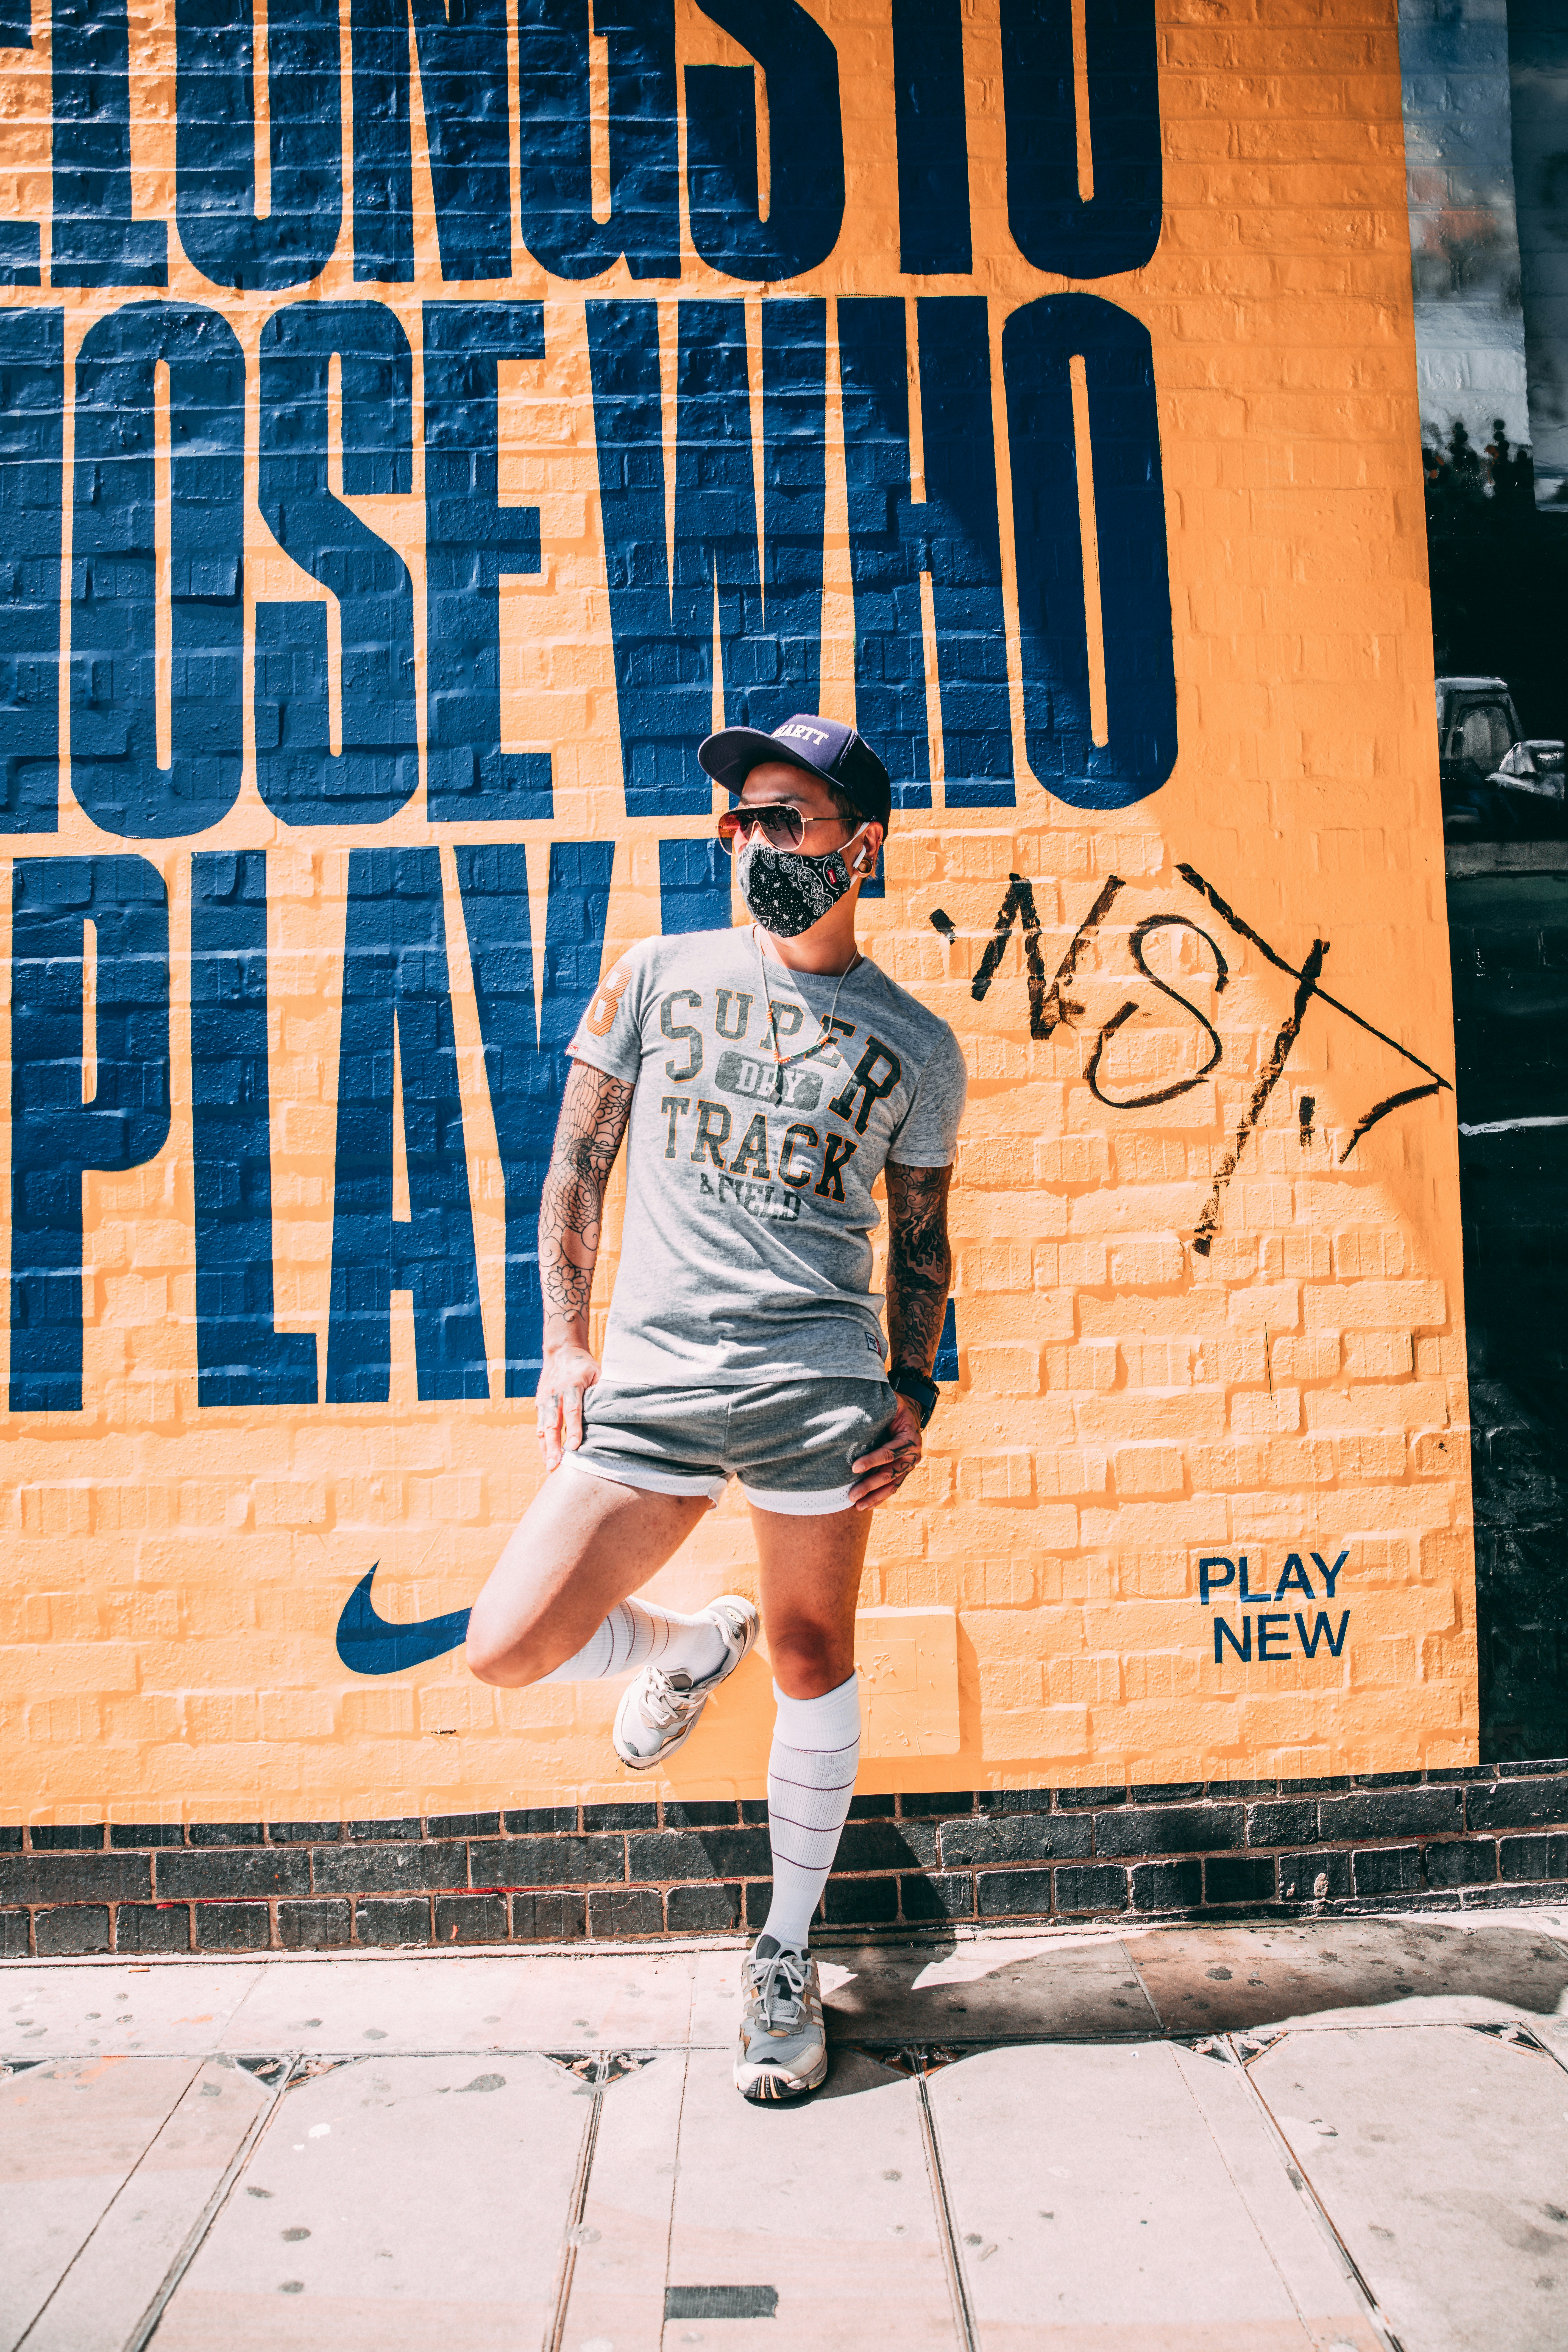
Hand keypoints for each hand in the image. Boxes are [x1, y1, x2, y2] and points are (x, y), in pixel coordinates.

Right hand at [536, 1341, 600, 1471]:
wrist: (561, 1351)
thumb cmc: (584, 1365)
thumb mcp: (596, 1372)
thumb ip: (600, 1392)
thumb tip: (613, 1413)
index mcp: (572, 1384)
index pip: (573, 1409)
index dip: (574, 1428)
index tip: (575, 1446)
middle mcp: (555, 1393)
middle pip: (553, 1422)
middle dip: (554, 1445)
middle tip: (557, 1464)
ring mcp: (545, 1400)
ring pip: (543, 1427)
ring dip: (546, 1448)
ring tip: (550, 1467)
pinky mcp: (539, 1404)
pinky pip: (540, 1427)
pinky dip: (543, 1443)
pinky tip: (547, 1458)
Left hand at [848, 1392, 923, 1509]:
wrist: (911, 1413)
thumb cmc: (896, 1407)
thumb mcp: (892, 1403)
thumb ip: (880, 1409)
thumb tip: (857, 1413)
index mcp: (910, 1439)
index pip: (888, 1453)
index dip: (871, 1461)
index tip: (853, 1468)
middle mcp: (913, 1455)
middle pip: (890, 1473)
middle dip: (870, 1485)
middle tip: (851, 1495)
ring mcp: (909, 1465)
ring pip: (892, 1485)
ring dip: (874, 1496)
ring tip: (857, 1506)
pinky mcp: (904, 1471)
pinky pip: (893, 1487)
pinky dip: (880, 1496)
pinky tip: (867, 1505)